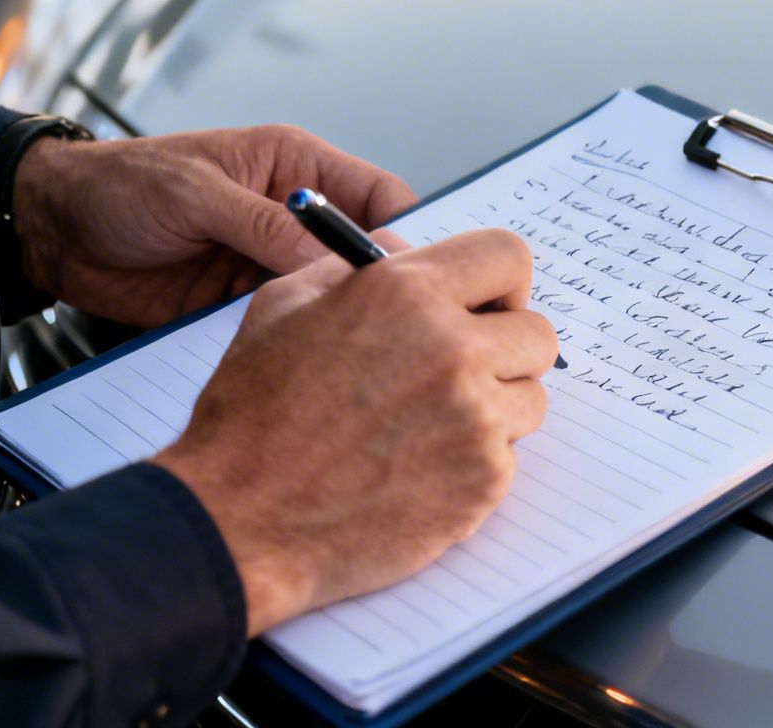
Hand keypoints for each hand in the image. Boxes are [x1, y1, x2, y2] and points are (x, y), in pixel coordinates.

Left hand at [12, 126, 415, 325]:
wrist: (49, 231)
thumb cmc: (119, 185)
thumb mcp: (196, 195)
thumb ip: (266, 226)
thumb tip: (335, 258)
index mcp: (296, 168)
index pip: (380, 196)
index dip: (407, 232)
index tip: (417, 276)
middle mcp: (293, 217)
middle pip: (362, 256)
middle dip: (378, 288)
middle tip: (391, 326)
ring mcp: (268, 263)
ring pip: (328, 298)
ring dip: (335, 322)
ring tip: (345, 353)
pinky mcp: (240, 305)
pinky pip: (283, 327)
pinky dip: (290, 344)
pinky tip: (294, 364)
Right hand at [152, 229, 555, 635]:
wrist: (236, 522)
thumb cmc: (250, 414)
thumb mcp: (283, 306)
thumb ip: (357, 268)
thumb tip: (408, 250)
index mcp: (407, 293)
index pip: (508, 257)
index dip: (498, 282)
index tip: (484, 306)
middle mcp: (453, 349)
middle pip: (537, 333)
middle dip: (503, 349)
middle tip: (461, 371)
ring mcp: (475, 420)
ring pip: (530, 399)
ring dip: (493, 409)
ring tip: (429, 427)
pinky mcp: (483, 483)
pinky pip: (508, 458)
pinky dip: (473, 465)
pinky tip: (417, 471)